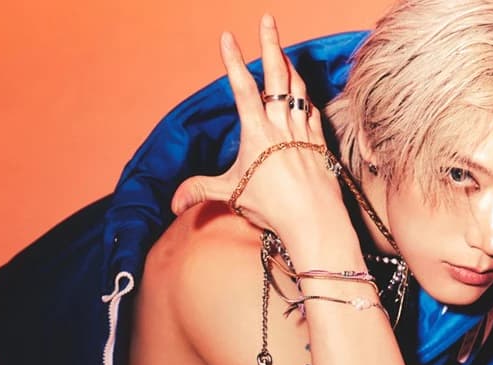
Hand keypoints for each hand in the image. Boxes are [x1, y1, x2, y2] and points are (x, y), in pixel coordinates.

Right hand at [170, 14, 341, 230]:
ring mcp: (303, 129)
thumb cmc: (272, 207)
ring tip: (282, 50)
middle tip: (267, 19)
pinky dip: (305, 95)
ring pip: (297, 87)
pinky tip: (302, 92)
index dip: (233, 60)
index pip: (242, 87)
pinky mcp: (320, 140)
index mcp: (257, 131)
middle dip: (270, 43)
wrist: (314, 218)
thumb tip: (172, 204)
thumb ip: (200, 191)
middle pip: (276, 74)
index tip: (227, 36)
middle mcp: (281, 124)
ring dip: (289, 65)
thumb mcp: (231, 195)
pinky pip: (312, 109)